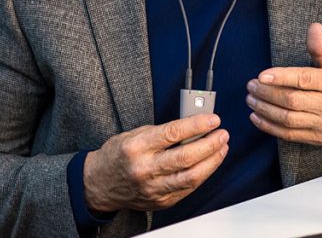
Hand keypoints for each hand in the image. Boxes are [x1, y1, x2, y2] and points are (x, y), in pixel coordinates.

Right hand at [83, 114, 228, 212]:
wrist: (99, 184)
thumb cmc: (119, 155)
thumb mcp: (136, 134)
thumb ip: (164, 131)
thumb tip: (194, 124)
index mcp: (136, 148)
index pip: (173, 133)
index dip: (197, 125)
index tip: (213, 120)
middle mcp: (144, 169)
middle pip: (186, 158)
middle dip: (210, 144)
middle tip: (222, 134)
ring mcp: (153, 188)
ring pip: (191, 177)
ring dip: (212, 161)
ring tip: (222, 147)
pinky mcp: (161, 201)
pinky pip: (188, 188)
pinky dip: (203, 174)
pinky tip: (210, 163)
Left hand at [246, 22, 321, 144]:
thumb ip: (321, 48)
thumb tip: (314, 28)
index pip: (305, 79)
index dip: (282, 77)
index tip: (262, 75)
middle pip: (292, 100)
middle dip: (267, 93)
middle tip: (252, 85)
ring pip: (288, 118)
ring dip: (265, 109)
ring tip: (251, 99)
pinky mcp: (317, 138)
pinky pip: (289, 134)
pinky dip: (270, 126)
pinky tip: (258, 117)